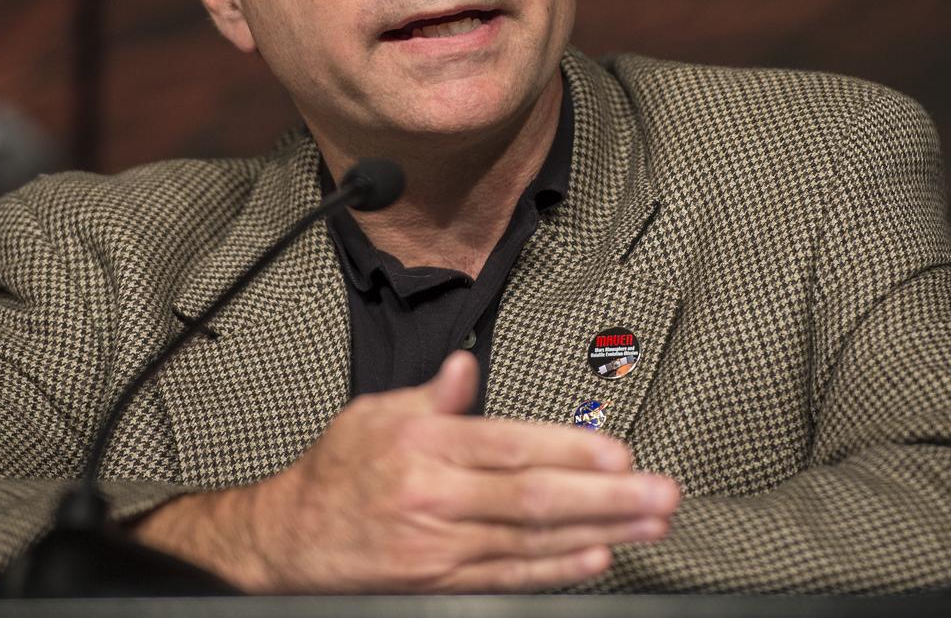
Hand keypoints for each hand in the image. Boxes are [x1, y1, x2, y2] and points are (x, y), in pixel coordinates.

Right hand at [134, 351, 678, 591]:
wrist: (291, 542)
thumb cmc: (338, 472)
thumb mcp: (376, 412)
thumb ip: (433, 394)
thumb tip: (470, 367)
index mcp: (424, 446)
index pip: (509, 446)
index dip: (569, 450)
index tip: (619, 452)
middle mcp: (437, 498)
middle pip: (533, 498)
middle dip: (605, 497)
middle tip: (659, 493)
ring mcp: (442, 548)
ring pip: (532, 541)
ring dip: (597, 532)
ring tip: (648, 524)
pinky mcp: (442, 584)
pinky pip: (510, 577)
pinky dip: (556, 569)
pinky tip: (596, 558)